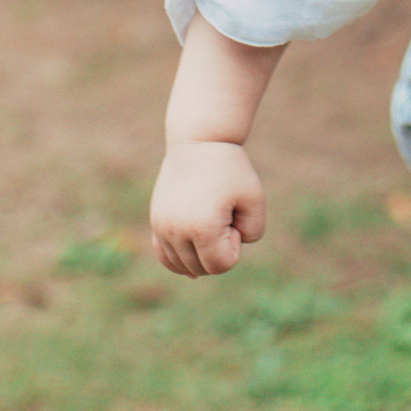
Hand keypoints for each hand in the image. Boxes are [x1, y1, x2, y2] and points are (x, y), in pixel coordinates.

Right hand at [150, 140, 266, 276]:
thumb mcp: (255, 198)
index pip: (221, 265)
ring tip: (210, 219)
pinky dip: (179, 260)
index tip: (235, 217)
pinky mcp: (156, 222)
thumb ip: (253, 231)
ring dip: (202, 252)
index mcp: (201, 228)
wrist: (198, 142)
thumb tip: (226, 252)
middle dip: (219, 249)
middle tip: (224, 215)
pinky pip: (164, 257)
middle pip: (201, 268)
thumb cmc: (230, 169)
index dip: (235, 245)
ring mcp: (161, 228)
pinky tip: (193, 252)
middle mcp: (175, 232)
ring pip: (182, 266)